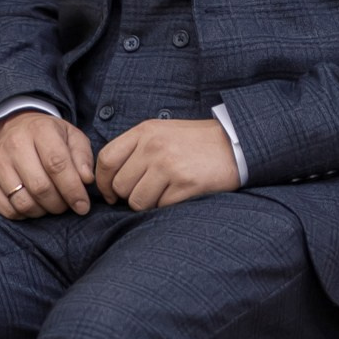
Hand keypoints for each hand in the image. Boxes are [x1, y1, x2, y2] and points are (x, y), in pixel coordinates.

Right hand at [0, 107, 94, 218]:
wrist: (11, 127)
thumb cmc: (47, 136)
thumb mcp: (70, 136)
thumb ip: (82, 156)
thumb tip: (86, 180)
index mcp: (40, 130)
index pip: (57, 165)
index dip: (73, 190)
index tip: (83, 205)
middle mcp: (15, 145)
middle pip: (40, 187)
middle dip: (59, 204)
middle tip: (67, 205)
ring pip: (24, 202)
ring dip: (43, 211)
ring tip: (51, 204)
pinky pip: (8, 210)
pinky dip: (25, 214)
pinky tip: (34, 205)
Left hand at [95, 116, 239, 209]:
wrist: (234, 144)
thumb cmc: (194, 143)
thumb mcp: (162, 133)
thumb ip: (135, 149)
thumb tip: (109, 181)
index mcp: (145, 131)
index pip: (106, 159)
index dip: (103, 182)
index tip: (111, 194)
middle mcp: (154, 146)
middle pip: (120, 185)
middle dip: (130, 196)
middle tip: (148, 192)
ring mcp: (169, 165)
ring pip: (138, 201)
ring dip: (149, 204)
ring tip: (165, 192)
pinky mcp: (185, 183)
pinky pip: (161, 207)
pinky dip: (167, 206)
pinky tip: (180, 194)